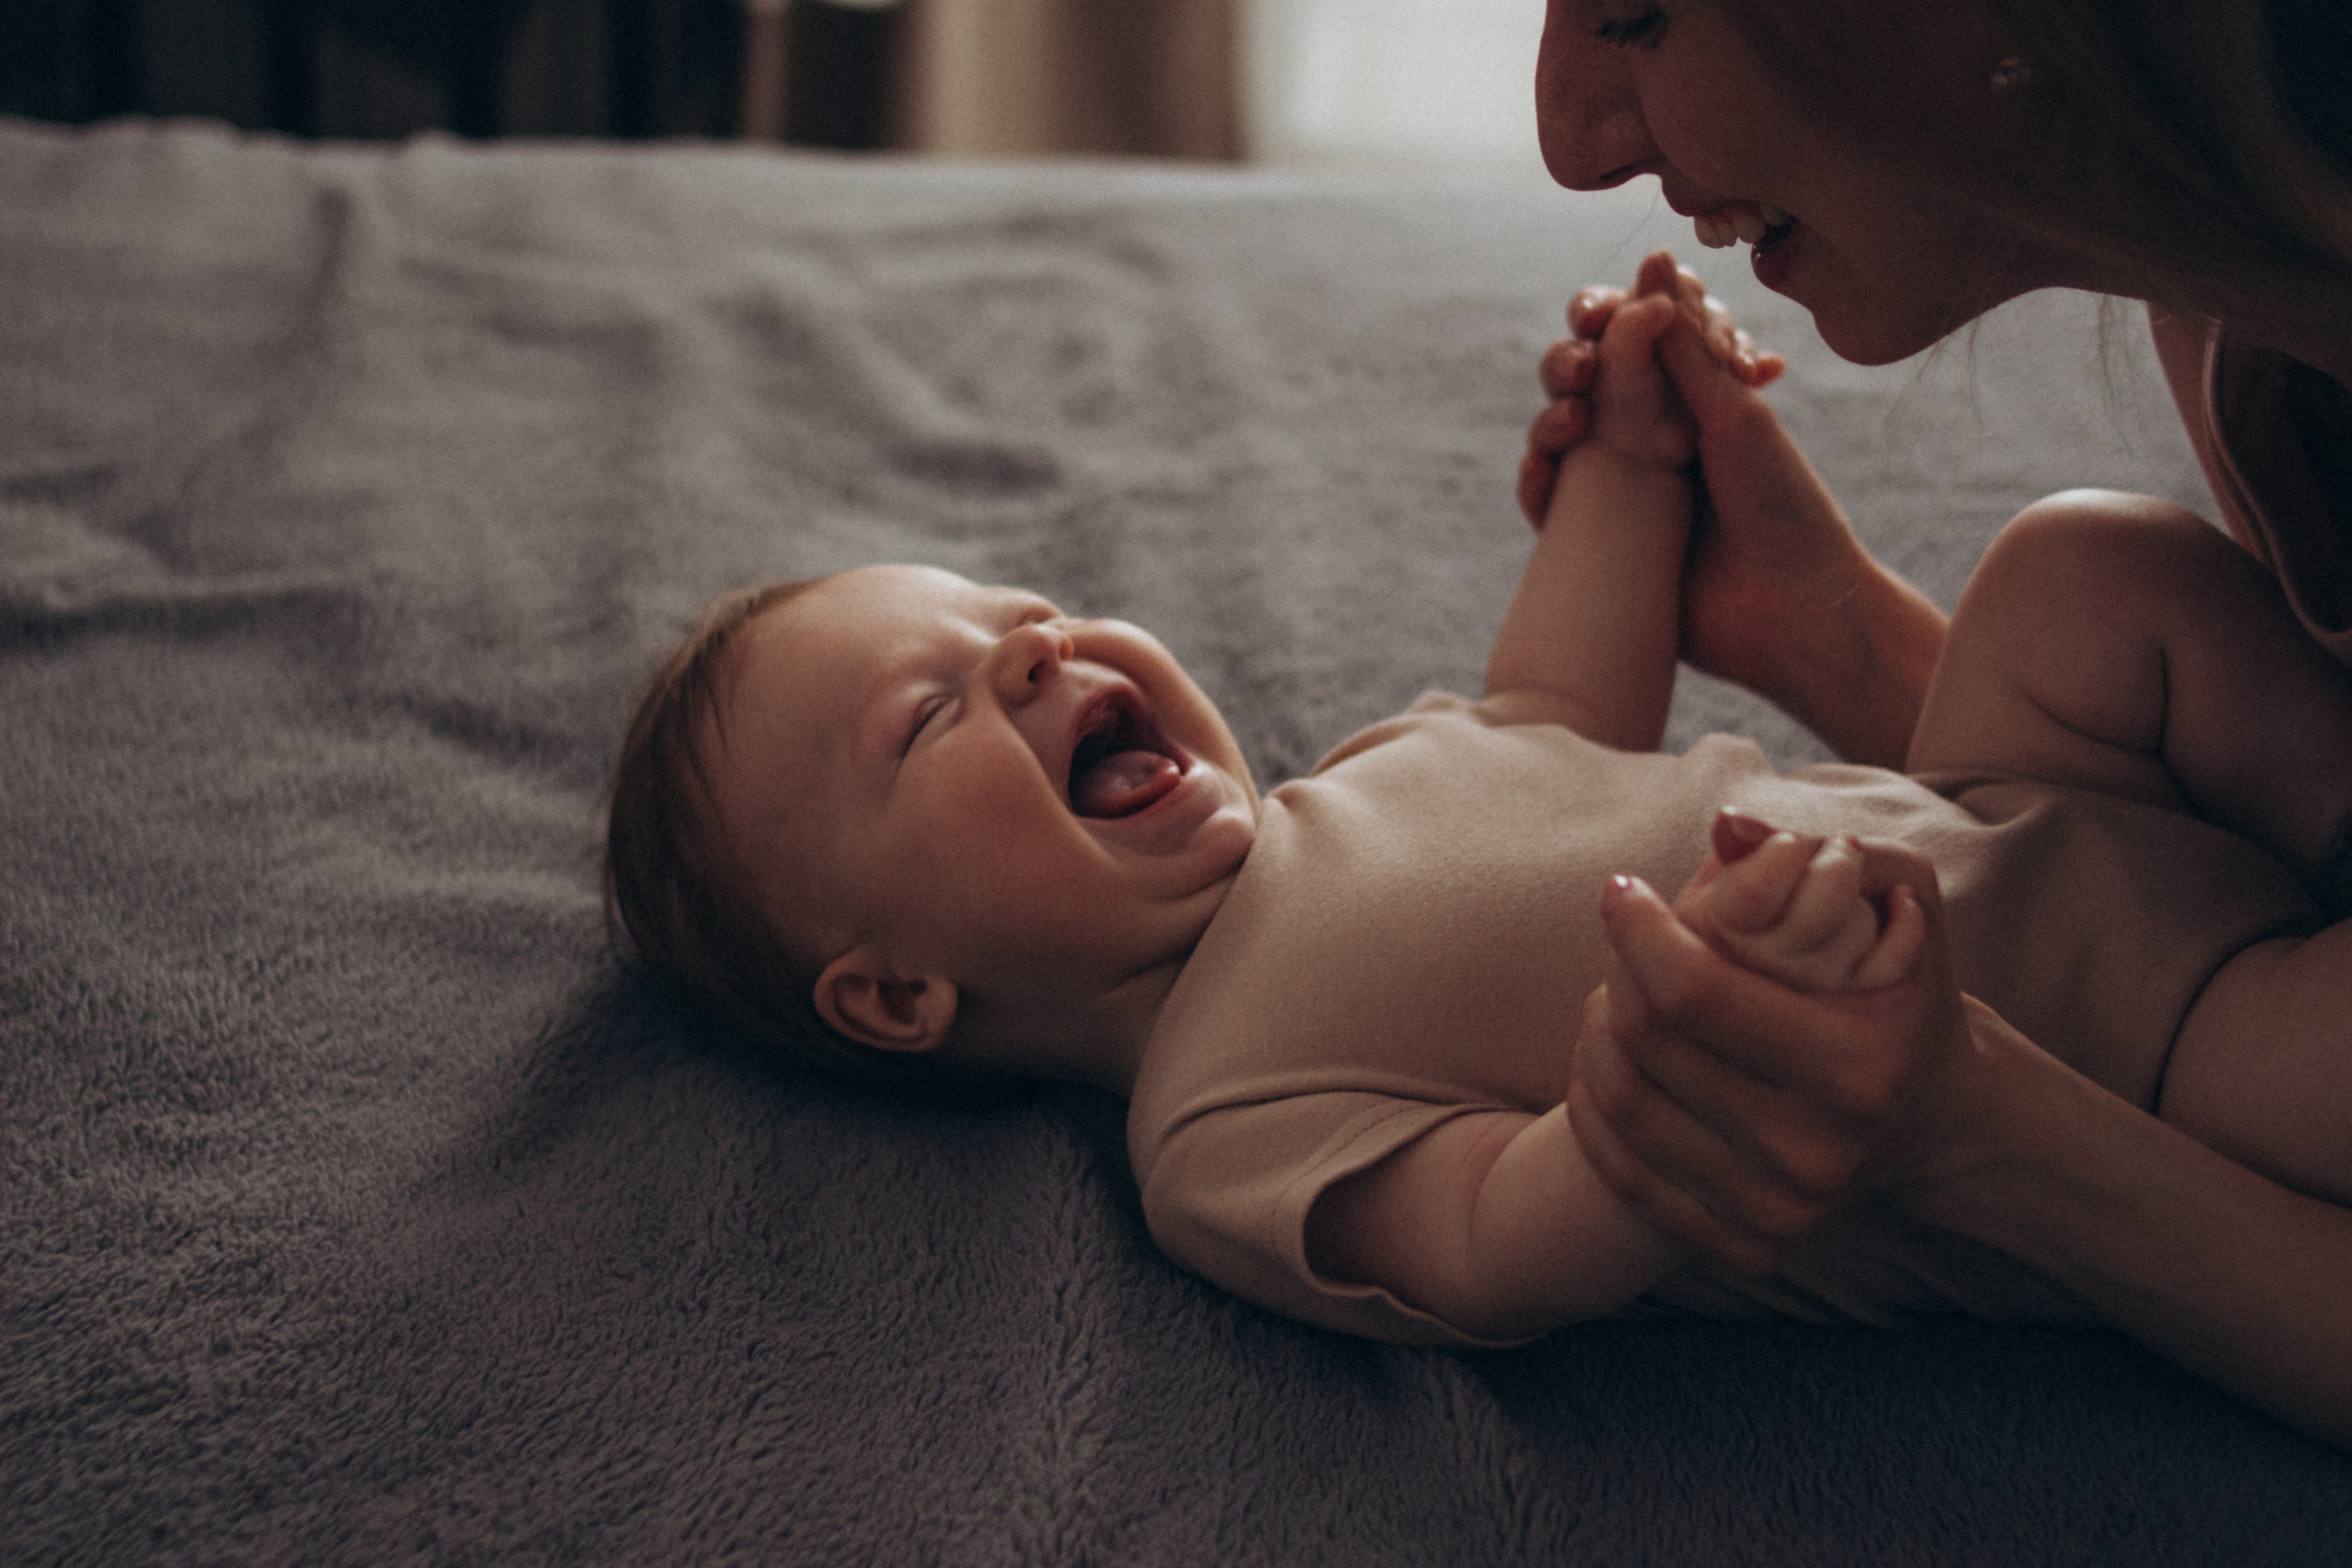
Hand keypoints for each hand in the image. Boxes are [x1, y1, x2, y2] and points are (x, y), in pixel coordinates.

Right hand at [1519, 251, 1942, 767]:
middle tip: (1581, 368)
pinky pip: (1547, 500)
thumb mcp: (1734, 413)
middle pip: (1585, 378)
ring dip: (1551, 413)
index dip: (1607, 315)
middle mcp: (1653, 434)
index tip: (1600, 311)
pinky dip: (1535, 479)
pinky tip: (1542, 470)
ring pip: (1559, 432)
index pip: (1632, 335)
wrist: (1787, 612)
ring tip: (1570, 422)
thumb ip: (1684, 344)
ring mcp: (1621, 487)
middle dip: (1571, 361)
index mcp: (1694, 396)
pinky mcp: (1595, 540)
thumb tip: (1653, 259)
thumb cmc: (1780, 507)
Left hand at [1564, 833, 1970, 1272]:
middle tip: (1627, 941)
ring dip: (1595, 1034)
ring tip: (1616, 992)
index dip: (1637, 930)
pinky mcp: (1751, 1247)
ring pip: (1622, 1106)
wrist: (1942, 1123)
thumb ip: (1830, 848)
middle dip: (1617, 973)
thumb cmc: (1906, 989)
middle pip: (1646, 1045)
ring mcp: (1782, 1209)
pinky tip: (1607, 1058)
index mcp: (1857, 1066)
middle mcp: (1818, 1152)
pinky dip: (1595, 1109)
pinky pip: (1626, 1173)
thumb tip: (1726, 827)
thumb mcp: (1905, 901)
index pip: (1693, 992)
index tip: (1622, 890)